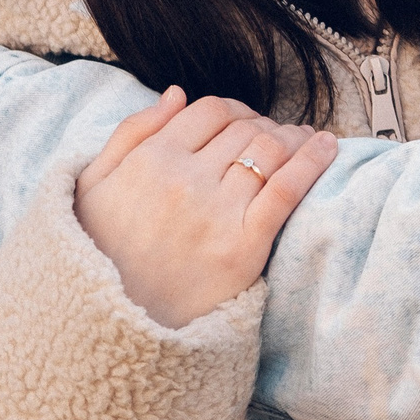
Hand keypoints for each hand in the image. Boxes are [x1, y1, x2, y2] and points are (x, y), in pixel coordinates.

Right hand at [74, 88, 339, 328]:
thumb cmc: (99, 254)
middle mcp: (184, 180)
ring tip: (304, 140)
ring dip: (292, 138)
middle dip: (264, 125)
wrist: (111, 326)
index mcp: (150, 160)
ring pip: (269, 151)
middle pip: (244, 128)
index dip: (233, 110)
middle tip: (275, 134)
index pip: (209, 111)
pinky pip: (287, 190)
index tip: (243, 121)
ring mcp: (216, 213)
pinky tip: (327, 146)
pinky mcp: (244, 247)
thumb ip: (131, 133)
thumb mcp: (92, 187)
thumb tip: (176, 93)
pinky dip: (312, 162)